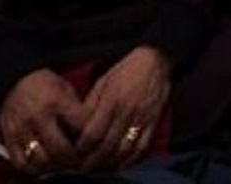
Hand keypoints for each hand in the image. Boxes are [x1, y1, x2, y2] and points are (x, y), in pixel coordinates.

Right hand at [0, 68, 82, 174]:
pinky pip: (21, 163)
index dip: (90, 136)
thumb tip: (90, 134)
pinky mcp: (9, 138)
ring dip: (55, 166)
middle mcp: (38, 117)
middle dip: (73, 159)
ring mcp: (22, 129)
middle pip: (60, 150)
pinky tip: (43, 164)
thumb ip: (77, 110)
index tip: (93, 142)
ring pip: (41, 160)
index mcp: (56, 101)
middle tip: (79, 160)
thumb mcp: (66, 88)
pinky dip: (34, 168)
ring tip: (62, 163)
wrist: (13, 79)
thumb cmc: (44, 84)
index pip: (80, 126)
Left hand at [73, 46, 170, 171]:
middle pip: (107, 146)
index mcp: (111, 99)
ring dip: (110, 164)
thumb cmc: (126, 70)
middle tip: (83, 168)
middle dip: (93, 161)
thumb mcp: (103, 82)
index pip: (93, 133)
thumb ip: (91, 104)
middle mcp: (127, 111)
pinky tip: (120, 165)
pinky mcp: (153, 123)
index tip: (74, 154)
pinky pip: (142, 148)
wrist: (156, 61)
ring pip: (124, 151)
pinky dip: (130, 161)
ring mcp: (142, 119)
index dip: (82, 148)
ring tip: (99, 168)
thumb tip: (78, 126)